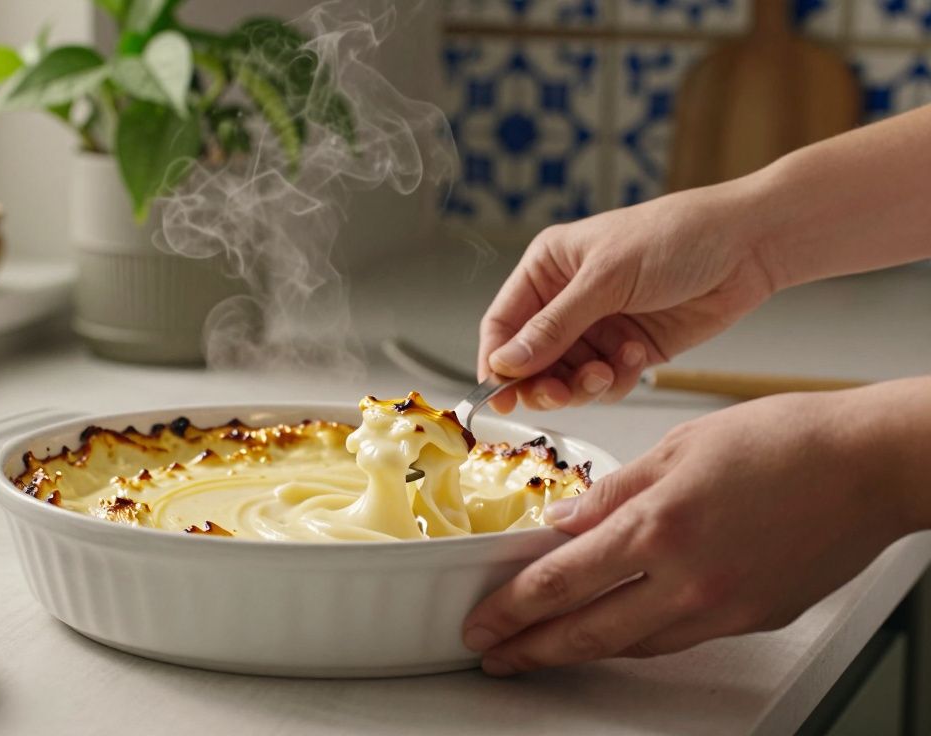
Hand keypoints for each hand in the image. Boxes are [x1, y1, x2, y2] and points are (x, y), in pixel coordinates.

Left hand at [460, 388, 924, 674]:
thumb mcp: (677, 447)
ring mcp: (722, 608)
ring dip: (579, 649)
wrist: (871, 465)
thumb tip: (562, 525)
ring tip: (543, 648)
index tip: (482, 620)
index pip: (559, 582)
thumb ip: (612, 494)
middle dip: (530, 648)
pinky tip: (613, 632)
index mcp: (659, 526)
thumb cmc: (785, 441)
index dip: (510, 609)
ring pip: (630, 644)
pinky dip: (634, 639)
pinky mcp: (751, 620)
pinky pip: (675, 639)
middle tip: (494, 654)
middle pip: (586, 631)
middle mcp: (687, 579)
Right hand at [478, 183, 776, 411]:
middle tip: (560, 394)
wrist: (749, 246)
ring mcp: (599, 327)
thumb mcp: (606, 279)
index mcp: (547, 269)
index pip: (502, 324)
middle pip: (531, 361)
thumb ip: (554, 327)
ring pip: (567, 378)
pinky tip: (637, 358)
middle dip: (544, 382)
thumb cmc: (675, 238)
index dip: (497, 362)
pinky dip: (617, 380)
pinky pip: (606, 383)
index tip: (499, 396)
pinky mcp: (630, 350)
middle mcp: (566, 300)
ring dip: (584, 384)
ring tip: (610, 371)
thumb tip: (506, 364)